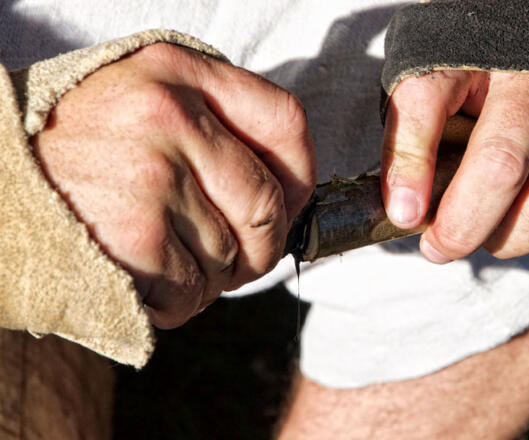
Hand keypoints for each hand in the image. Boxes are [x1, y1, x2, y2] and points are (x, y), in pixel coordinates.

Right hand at [34, 43, 315, 327]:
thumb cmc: (73, 153)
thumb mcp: (138, 100)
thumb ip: (209, 122)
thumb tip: (286, 188)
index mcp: (176, 71)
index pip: (285, 120)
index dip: (300, 174)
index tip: (290, 200)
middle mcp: (167, 115)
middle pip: (265, 203)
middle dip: (259, 247)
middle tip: (235, 258)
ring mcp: (151, 175)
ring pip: (230, 256)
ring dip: (208, 277)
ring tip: (162, 257)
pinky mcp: (134, 237)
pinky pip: (193, 290)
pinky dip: (175, 300)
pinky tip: (140, 278)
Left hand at [381, 71, 528, 262]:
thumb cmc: (488, 78)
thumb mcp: (440, 85)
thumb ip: (413, 138)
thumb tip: (405, 213)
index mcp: (481, 55)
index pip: (429, 101)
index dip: (410, 167)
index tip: (403, 216)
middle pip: (501, 166)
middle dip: (464, 225)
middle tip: (439, 246)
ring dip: (508, 240)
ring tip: (485, 234)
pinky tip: (525, 220)